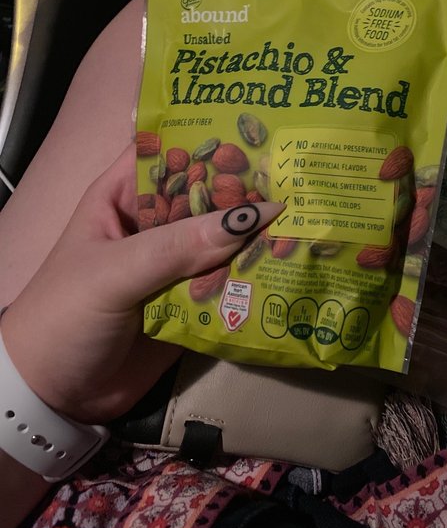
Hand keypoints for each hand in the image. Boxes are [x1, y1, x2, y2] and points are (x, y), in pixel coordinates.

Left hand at [0, 146, 282, 423]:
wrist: (54, 398)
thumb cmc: (65, 317)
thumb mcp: (115, 273)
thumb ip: (178, 246)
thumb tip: (255, 217)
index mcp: (123, 197)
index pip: (169, 150)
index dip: (210, 135)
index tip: (263, 129)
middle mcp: (154, 223)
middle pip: (208, 194)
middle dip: (249, 189)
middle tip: (304, 178)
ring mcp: (176, 263)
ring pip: (225, 238)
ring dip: (260, 234)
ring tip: (312, 219)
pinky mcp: (193, 301)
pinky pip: (231, 282)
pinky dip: (258, 276)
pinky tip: (295, 265)